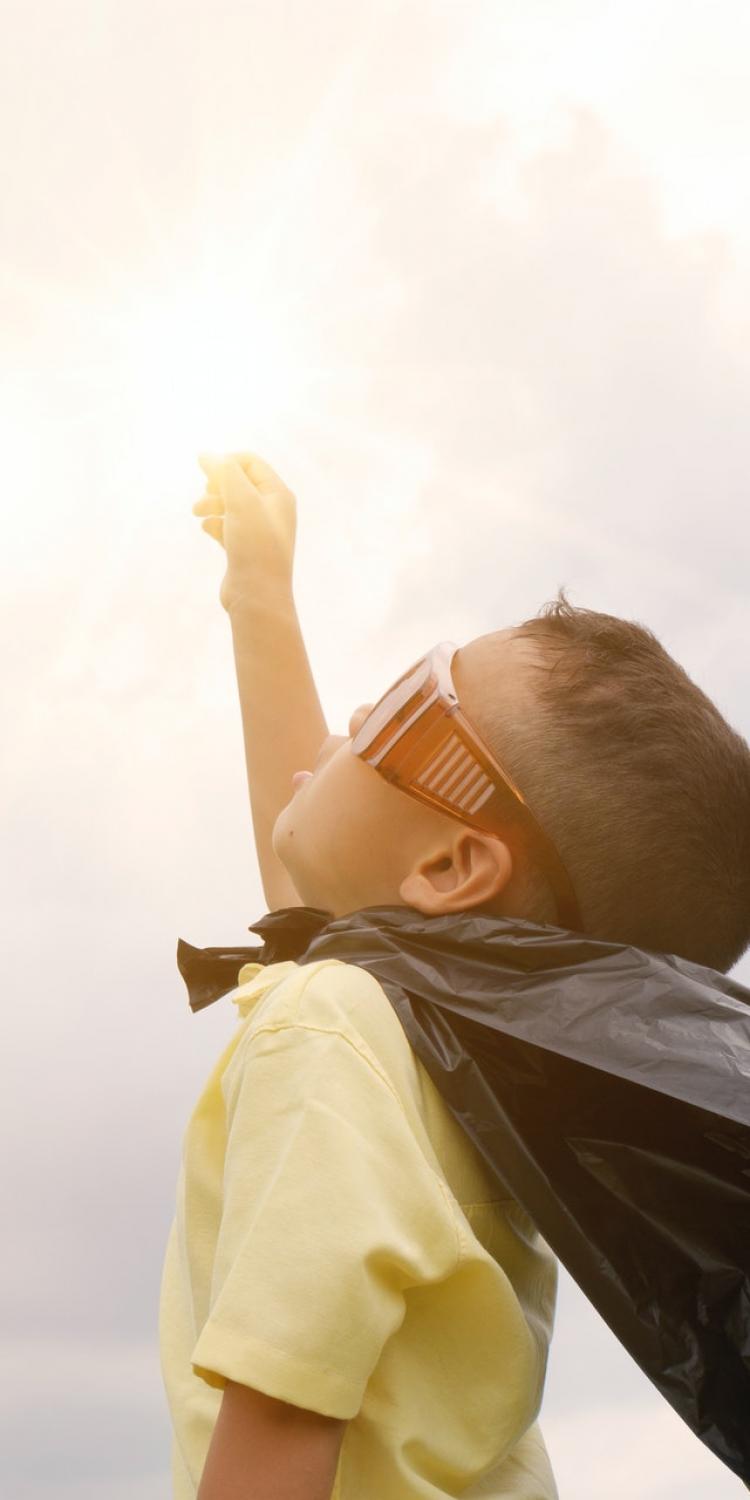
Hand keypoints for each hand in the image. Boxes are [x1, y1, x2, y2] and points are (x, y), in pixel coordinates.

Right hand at [192, 450, 296, 615]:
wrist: (257, 596)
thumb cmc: (255, 546)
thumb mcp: (241, 501)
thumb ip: (225, 472)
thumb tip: (206, 455)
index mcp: (278, 495)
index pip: (250, 462)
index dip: (226, 462)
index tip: (204, 472)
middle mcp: (272, 510)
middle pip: (238, 482)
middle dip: (215, 485)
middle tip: (203, 497)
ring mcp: (258, 530)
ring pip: (229, 504)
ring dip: (210, 504)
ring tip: (198, 513)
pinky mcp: (245, 548)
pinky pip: (226, 526)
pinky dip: (214, 523)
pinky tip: (208, 529)